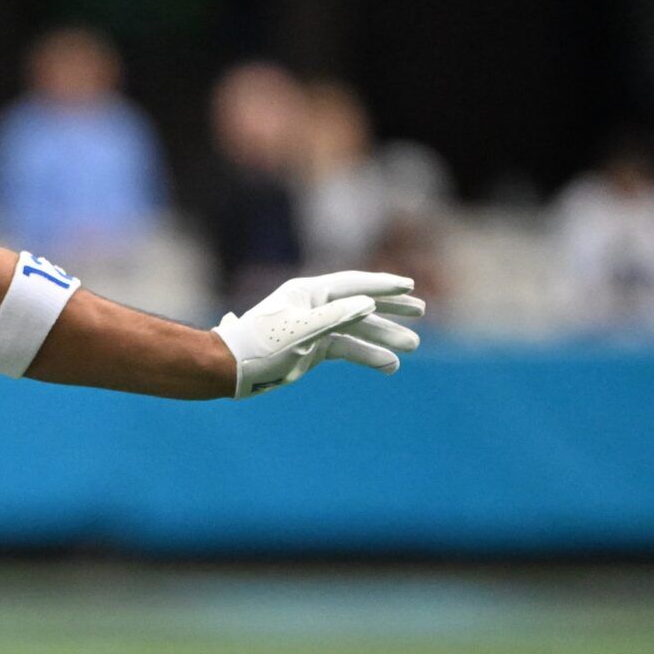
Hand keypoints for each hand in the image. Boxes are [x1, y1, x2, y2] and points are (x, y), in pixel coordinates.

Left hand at [211, 271, 424, 398]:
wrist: (232, 368)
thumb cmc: (262, 344)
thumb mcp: (301, 330)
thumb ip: (335, 315)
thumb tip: (368, 303)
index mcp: (308, 292)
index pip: (353, 284)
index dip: (383, 285)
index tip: (410, 286)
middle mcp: (314, 306)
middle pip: (360, 303)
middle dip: (391, 308)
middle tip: (420, 311)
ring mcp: (315, 327)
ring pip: (357, 329)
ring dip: (383, 337)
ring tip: (412, 345)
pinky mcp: (313, 349)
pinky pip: (347, 349)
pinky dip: (367, 356)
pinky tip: (389, 365)